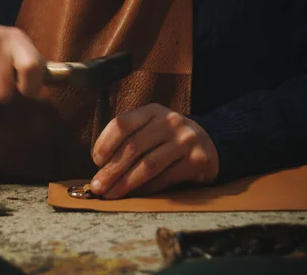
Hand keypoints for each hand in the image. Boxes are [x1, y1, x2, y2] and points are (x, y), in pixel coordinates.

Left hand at [89, 103, 218, 198]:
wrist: (210, 143)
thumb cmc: (168, 139)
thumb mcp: (151, 127)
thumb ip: (129, 139)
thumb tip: (100, 167)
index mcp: (152, 111)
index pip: (121, 124)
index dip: (105, 143)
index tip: (96, 161)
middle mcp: (169, 122)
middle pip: (132, 147)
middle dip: (111, 170)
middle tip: (98, 186)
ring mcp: (185, 140)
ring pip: (147, 166)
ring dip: (125, 183)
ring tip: (111, 194)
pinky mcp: (197, 160)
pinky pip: (164, 178)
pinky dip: (146, 189)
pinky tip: (134, 194)